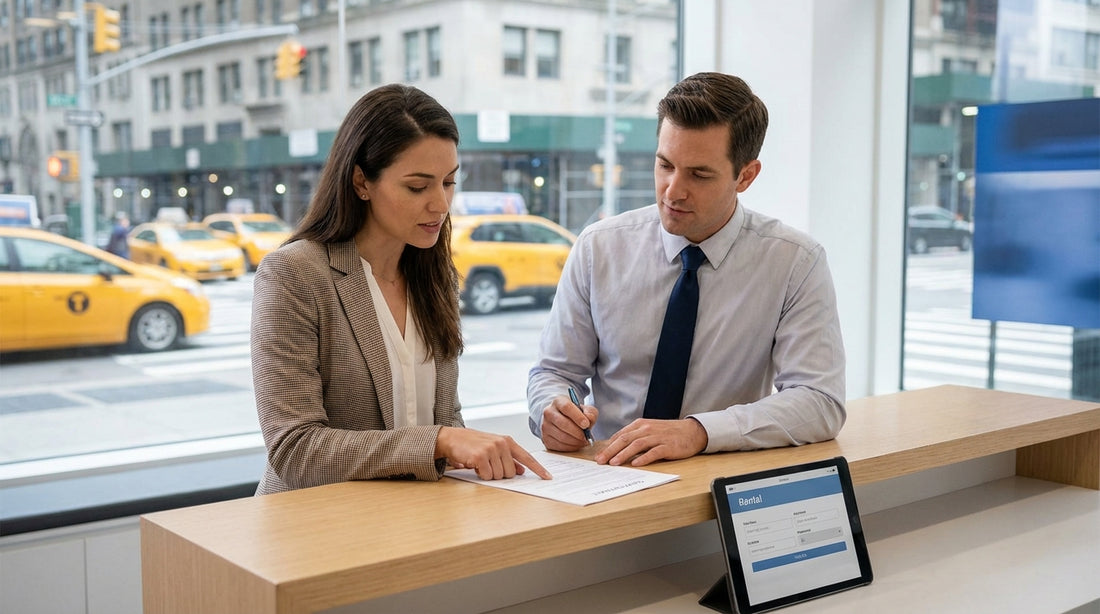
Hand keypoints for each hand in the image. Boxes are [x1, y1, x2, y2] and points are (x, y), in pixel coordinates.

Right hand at [437, 427, 551, 479]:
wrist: (452, 438)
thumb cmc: (474, 444)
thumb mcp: (494, 448)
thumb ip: (509, 459)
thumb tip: (522, 471)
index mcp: (507, 441)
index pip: (527, 457)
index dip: (538, 469)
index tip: (548, 477)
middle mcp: (502, 444)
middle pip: (511, 473)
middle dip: (500, 474)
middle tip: (489, 465)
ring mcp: (491, 449)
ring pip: (499, 476)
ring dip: (489, 474)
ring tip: (481, 463)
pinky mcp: (480, 456)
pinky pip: (487, 476)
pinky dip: (481, 475)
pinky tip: (475, 465)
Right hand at [539, 395, 598, 451]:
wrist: (561, 418)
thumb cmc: (574, 414)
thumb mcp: (584, 409)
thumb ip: (590, 412)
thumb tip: (589, 419)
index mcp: (558, 402)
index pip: (566, 407)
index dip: (577, 417)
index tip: (586, 425)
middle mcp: (549, 413)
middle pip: (563, 423)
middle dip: (577, 432)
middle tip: (586, 436)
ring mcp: (545, 426)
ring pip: (561, 436)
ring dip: (575, 441)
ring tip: (583, 441)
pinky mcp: (545, 438)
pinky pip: (559, 445)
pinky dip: (571, 447)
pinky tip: (576, 444)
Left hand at [594, 418, 707, 466]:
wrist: (692, 431)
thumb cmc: (668, 433)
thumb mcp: (649, 430)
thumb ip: (634, 436)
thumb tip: (615, 448)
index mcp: (640, 425)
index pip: (620, 435)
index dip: (608, 446)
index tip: (598, 455)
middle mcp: (647, 429)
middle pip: (625, 439)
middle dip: (610, 450)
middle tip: (600, 461)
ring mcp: (658, 437)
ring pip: (637, 445)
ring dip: (624, 454)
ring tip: (614, 463)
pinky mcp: (668, 446)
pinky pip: (654, 452)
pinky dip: (644, 458)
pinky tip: (636, 464)